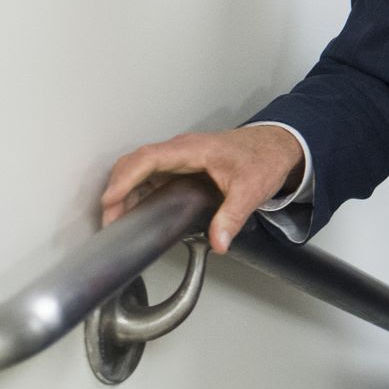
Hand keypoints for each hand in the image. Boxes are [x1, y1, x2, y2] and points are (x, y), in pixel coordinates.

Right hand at [100, 125, 304, 252]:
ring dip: (125, 191)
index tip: (111, 200)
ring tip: (117, 221)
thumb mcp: (251, 190)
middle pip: (136, 163)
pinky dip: (137, 190)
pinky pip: (151, 173)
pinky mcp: (182, 164)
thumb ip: (233, 216)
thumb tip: (219, 243)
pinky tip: (136, 211)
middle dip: (117, 189)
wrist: (277, 145)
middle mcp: (181, 149)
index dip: (126, 178)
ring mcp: (180, 156)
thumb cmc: (264, 159)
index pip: (149, 159)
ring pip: (140, 168)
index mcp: (193, 150)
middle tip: (110, 220)